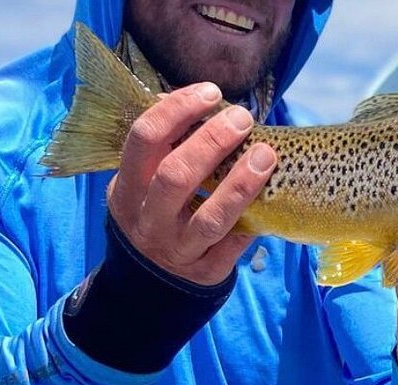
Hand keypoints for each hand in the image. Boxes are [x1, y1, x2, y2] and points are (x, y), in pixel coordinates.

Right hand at [106, 83, 277, 284]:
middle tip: (243, 119)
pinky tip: (269, 201)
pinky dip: (252, 223)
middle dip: (212, 142)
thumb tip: (201, 100)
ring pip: (211, 218)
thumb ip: (165, 146)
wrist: (149, 279)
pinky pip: (233, 246)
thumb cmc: (154, 212)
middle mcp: (149, 221)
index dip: (178, 110)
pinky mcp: (205, 273)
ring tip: (266, 155)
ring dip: (241, 184)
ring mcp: (177, 251)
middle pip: (176, 176)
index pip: (145, 139)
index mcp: (128, 188)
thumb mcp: (142, 181)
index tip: (210, 93)